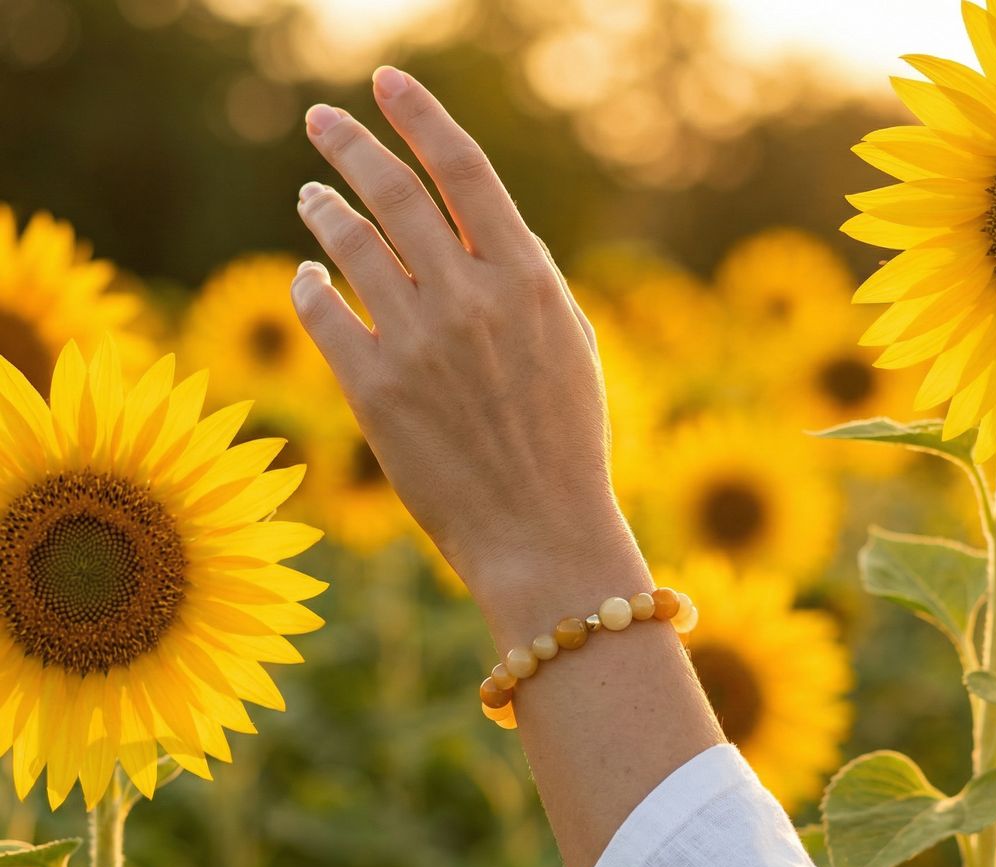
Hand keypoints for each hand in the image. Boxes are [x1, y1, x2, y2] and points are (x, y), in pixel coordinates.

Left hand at [291, 68, 633, 606]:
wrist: (543, 537)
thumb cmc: (566, 447)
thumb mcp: (572, 349)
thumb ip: (529, 280)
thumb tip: (484, 226)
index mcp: (527, 280)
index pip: (462, 168)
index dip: (419, 115)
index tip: (386, 83)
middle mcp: (470, 298)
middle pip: (394, 191)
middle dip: (350, 144)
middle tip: (321, 122)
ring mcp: (417, 343)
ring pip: (347, 244)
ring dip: (322, 208)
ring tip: (309, 196)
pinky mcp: (373, 391)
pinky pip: (321, 313)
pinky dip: (307, 284)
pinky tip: (306, 277)